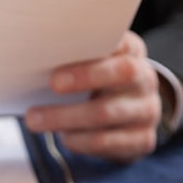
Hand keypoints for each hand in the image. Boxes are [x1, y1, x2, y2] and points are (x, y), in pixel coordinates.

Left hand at [24, 31, 161, 161]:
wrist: (127, 120)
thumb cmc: (97, 86)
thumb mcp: (91, 66)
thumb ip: (74, 57)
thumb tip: (35, 55)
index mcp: (132, 52)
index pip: (121, 40)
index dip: (98, 41)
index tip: (68, 45)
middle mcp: (145, 78)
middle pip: (120, 73)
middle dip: (83, 77)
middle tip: (52, 84)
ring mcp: (147, 110)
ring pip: (106, 112)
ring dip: (66, 117)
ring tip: (35, 120)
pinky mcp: (143, 139)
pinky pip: (108, 142)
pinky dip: (81, 141)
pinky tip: (64, 138)